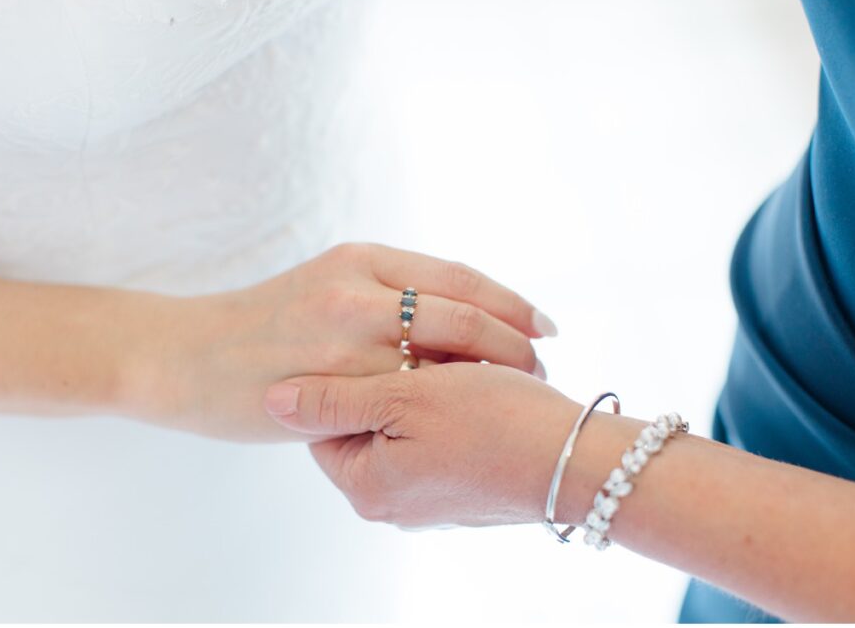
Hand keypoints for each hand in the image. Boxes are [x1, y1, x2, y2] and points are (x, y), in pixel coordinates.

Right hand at [119, 243, 556, 440]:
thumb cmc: (263, 328)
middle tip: (540, 365)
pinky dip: (443, 405)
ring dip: (487, 376)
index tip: (544, 325)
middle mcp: (358, 287)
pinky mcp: (329, 379)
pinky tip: (462, 420)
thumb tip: (452, 324)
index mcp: (362, 258)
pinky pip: (404, 395)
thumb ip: (383, 298)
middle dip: (513, 341)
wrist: (187, 357)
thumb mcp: (325, 288)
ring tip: (514, 395)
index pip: (458, 277)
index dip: (510, 302)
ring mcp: (343, 333)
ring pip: (442, 355)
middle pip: (464, 311)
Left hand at [262, 363, 583, 526]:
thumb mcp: (406, 399)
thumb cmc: (496, 423)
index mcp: (367, 486)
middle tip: (426, 354)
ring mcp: (429, 502)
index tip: (387, 350)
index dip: (354, 374)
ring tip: (459, 369)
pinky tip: (478, 391)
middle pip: (367, 423)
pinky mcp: (462, 492)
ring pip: (406, 428)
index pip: (328, 419)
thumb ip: (335, 400)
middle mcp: (392, 504)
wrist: (582, 463)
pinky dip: (452, 413)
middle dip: (393, 381)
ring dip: (425, 391)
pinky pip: (438, 443)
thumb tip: (272, 400)